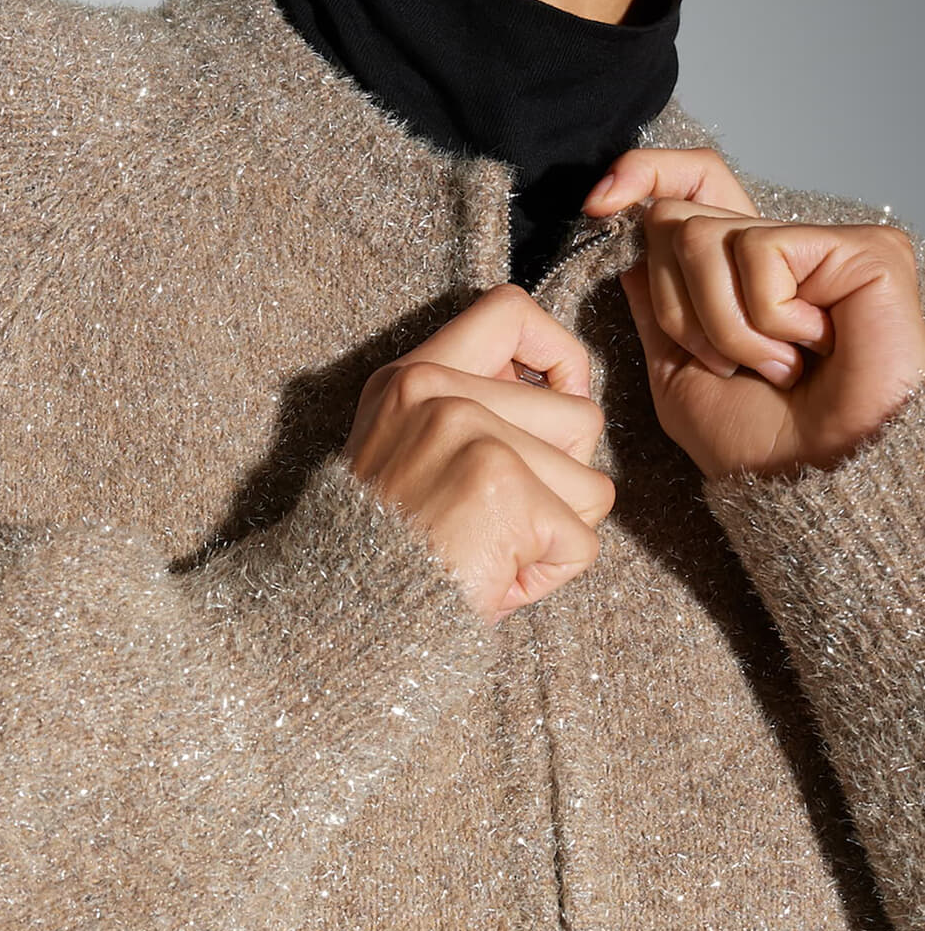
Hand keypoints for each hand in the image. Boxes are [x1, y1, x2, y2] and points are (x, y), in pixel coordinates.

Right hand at [342, 284, 614, 623]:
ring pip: (591, 484)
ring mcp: (471, 433)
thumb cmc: (383, 553)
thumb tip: (567, 393)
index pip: (511, 312)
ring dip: (556, 533)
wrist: (338, 618)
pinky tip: (493, 578)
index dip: (561, 355)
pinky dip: (549, 575)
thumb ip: (470, 411)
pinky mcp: (503, 487)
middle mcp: (437, 391)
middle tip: (501, 519)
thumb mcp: (404, 456)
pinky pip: (582, 542)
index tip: (559, 397)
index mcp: (409, 378)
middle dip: (564, 481)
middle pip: (581, 416)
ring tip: (491, 551)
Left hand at [582, 148, 924, 479]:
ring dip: (719, 324)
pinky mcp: (864, 248)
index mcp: (738, 276)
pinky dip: (764, 318)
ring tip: (770, 366)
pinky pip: (761, 252)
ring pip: (706, 237)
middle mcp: (782, 252)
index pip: (690, 186)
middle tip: (722, 364)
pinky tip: (806, 349)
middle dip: (675, 306)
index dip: (643, 175)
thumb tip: (634, 257)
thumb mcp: (677, 378)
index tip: (597, 203)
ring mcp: (824, 245)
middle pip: (678, 219)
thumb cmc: (755, 446)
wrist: (808, 482)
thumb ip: (656, 314)